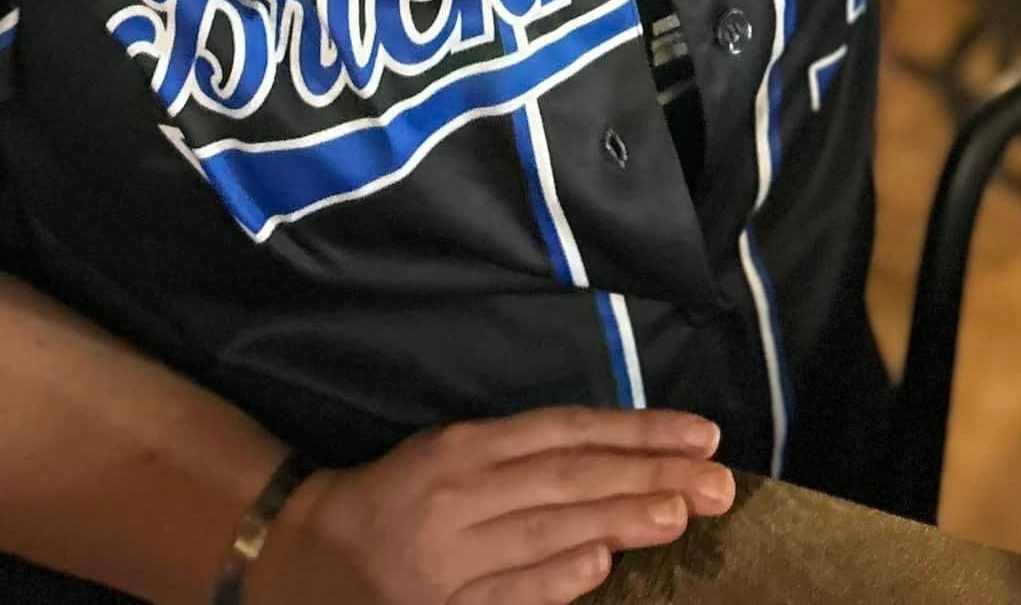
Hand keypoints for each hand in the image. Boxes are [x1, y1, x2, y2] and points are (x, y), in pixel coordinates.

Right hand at [258, 407, 733, 604]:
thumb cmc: (391, 499)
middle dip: (648, 475)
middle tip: (715, 478)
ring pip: (550, 532)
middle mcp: (461, 493)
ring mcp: (453, 555)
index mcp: (464, 446)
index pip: (566, 432)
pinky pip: (512, 593)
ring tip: (678, 513)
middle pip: (569, 479)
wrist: (305, 558)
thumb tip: (611, 465)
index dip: (635, 430)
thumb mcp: (448, 456)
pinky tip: (602, 567)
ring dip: (619, 521)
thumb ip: (520, 460)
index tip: (698, 432)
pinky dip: (558, 579)